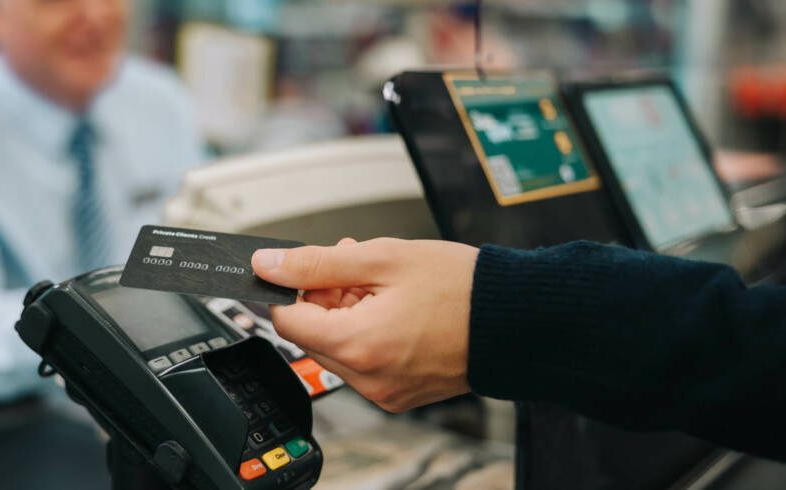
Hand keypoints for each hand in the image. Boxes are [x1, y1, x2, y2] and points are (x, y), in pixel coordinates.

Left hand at [252, 238, 479, 411]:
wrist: (517, 319)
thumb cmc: (462, 287)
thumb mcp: (382, 259)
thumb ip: (317, 263)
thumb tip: (268, 264)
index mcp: (359, 345)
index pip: (286, 322)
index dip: (293, 289)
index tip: (309, 270)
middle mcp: (368, 378)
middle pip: (312, 336)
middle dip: (326, 298)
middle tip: (356, 268)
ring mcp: (385, 392)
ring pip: (338, 348)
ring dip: (347, 314)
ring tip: (382, 285)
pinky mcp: (401, 395)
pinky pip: (365, 364)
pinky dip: (369, 334)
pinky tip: (394, 308)